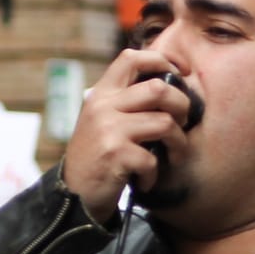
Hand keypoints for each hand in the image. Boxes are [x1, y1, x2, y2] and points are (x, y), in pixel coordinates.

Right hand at [60, 49, 191, 221]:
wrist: (72, 195)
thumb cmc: (96, 157)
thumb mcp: (102, 121)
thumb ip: (125, 101)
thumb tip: (170, 85)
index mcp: (101, 94)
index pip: (132, 58)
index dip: (163, 60)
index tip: (180, 73)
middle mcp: (103, 107)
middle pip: (159, 88)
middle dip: (182, 105)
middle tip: (182, 122)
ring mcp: (108, 130)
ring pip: (165, 123)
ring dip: (178, 142)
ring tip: (172, 154)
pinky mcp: (115, 154)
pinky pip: (153, 158)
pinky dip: (154, 174)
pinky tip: (144, 179)